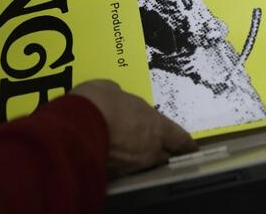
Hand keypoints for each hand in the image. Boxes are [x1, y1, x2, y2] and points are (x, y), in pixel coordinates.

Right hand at [72, 80, 197, 176]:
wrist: (74, 128)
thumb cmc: (100, 101)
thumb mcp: (113, 90)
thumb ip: (123, 100)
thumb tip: (120, 100)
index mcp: (156, 127)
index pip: (180, 139)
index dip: (186, 143)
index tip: (191, 147)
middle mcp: (149, 150)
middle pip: (163, 155)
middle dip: (160, 149)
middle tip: (154, 143)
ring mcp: (131, 165)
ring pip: (142, 163)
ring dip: (139, 155)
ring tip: (129, 146)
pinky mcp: (113, 175)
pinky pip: (122, 168)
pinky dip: (119, 161)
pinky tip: (110, 153)